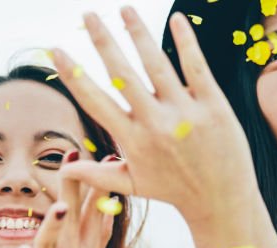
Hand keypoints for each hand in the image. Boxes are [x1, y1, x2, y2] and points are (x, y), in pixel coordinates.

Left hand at [0, 163, 114, 247]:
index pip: (97, 212)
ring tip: (58, 208)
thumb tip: (109, 190)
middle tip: (76, 162)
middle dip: (75, 191)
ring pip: (51, 246)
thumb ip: (95, 224)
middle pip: (73, 220)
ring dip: (54, 227)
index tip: (108, 158)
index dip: (101, 185)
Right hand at [51, 8, 260, 223]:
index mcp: (131, 140)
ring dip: (138, 32)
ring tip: (124, 9)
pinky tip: (177, 18)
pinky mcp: (213, 105)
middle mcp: (154, 124)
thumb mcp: (131, 185)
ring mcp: (184, 113)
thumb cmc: (173, 190)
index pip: (94, 100)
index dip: (73, 73)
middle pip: (122, 73)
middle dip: (102, 41)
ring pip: (156, 64)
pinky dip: (186, 41)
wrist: (221, 200)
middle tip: (88, 14)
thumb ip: (95, 174)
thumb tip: (62, 169)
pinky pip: (196, 67)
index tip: (56, 50)